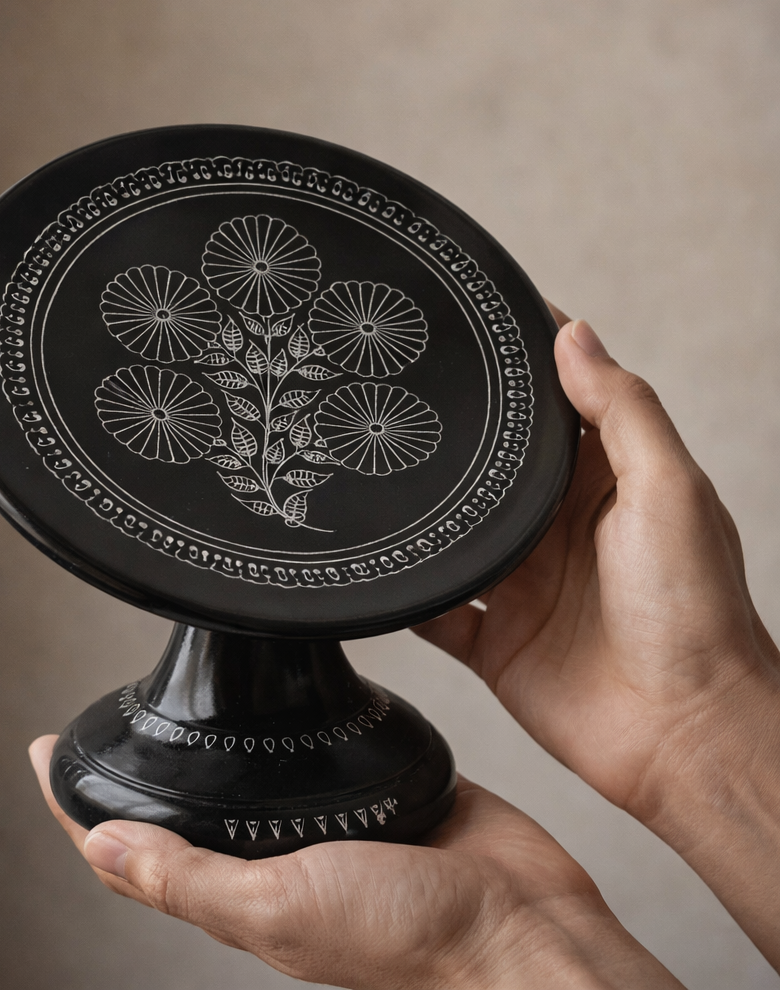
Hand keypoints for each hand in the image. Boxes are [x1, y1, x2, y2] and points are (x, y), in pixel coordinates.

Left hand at [30, 736, 681, 989]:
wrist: (523, 926)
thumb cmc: (410, 941)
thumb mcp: (280, 909)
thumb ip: (191, 878)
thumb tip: (101, 846)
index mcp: (242, 890)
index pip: (134, 847)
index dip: (81, 804)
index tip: (44, 753)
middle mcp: (276, 852)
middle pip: (187, 801)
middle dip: (144, 760)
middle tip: (111, 703)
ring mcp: (326, 815)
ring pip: (251, 767)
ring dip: (216, 735)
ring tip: (189, 683)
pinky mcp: (376, 781)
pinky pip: (324, 742)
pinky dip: (294, 716)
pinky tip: (288, 683)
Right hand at [414, 311, 779, 965]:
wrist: (682, 737)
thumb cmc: (695, 616)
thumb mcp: (668, 491)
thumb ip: (622, 412)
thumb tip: (576, 335)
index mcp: (606, 486)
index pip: (557, 409)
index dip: (522, 367)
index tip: (477, 326)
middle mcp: (559, 532)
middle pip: (493, 474)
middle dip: (454, 442)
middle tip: (397, 394)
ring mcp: (523, 587)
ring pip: (456, 540)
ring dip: (423, 520)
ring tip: (368, 477)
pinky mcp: (495, 643)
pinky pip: (435, 613)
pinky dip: (407, 598)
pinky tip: (378, 573)